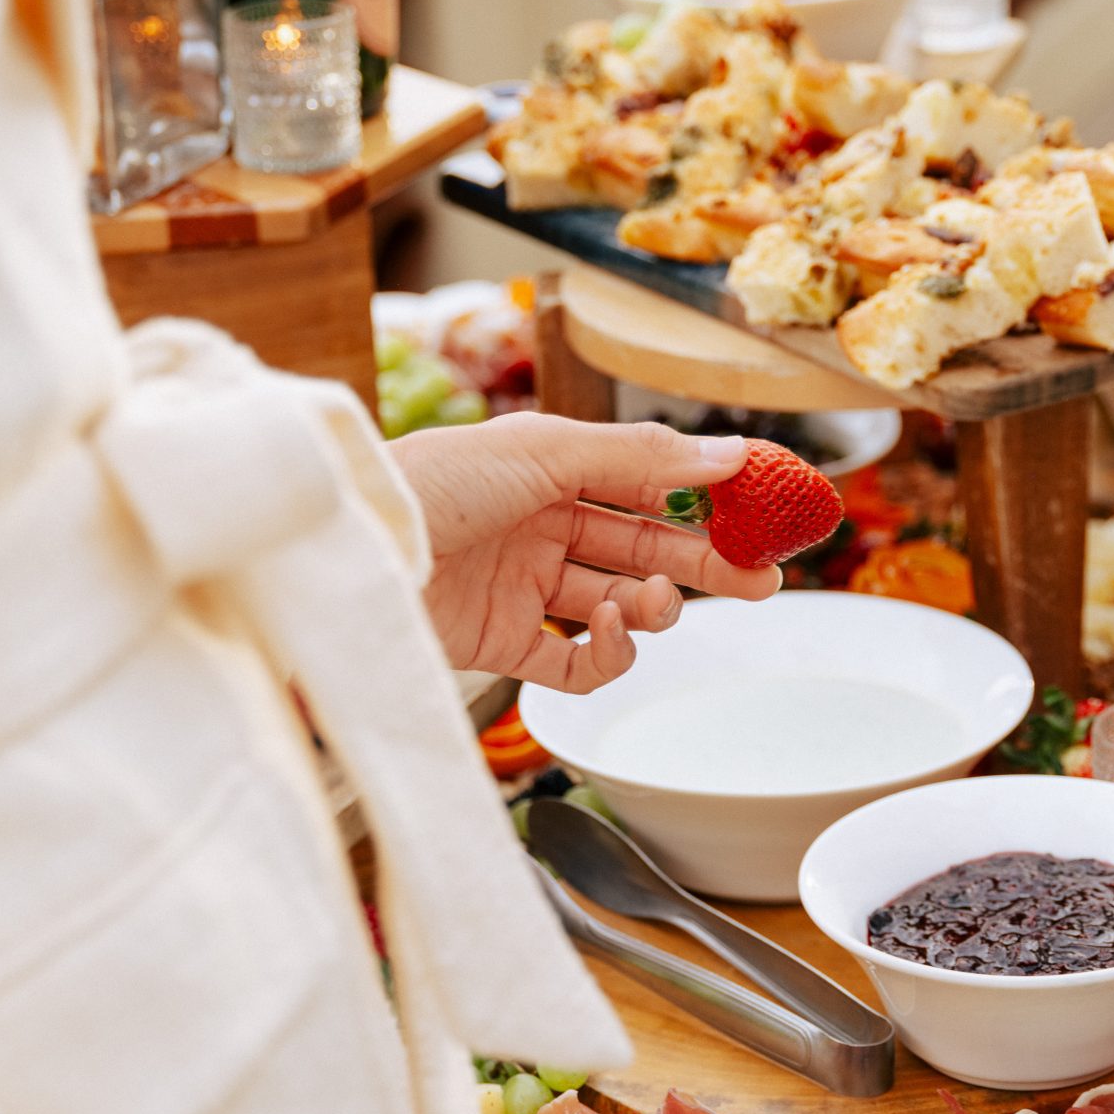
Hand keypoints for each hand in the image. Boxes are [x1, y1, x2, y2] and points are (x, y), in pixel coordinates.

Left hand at [388, 413, 780, 690]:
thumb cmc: (431, 482)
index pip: (644, 482)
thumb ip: (641, 457)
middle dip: (704, 562)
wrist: (351, 551)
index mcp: (547, 468)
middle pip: (643, 546)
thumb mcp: (544, 451)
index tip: (760, 513)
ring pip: (616, 603)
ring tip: (651, 599)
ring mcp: (519, 585)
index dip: (703, 497)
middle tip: (762, 580)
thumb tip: (731, 456)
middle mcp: (537, 524)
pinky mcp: (499, 643)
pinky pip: (572, 662)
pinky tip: (608, 631)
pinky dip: (604, 654)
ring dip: (650, 605)